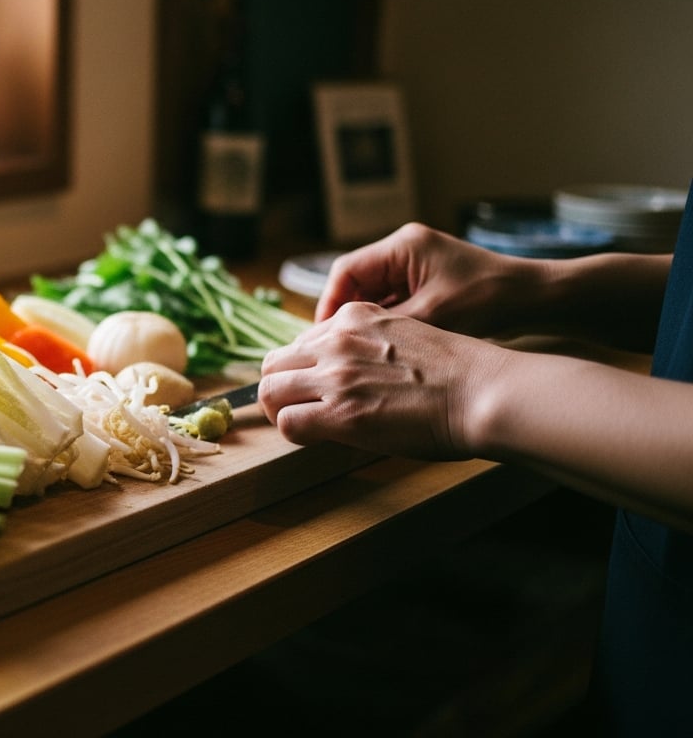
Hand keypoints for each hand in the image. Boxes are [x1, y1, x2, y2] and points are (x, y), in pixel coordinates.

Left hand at [259, 301, 512, 459]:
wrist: (484, 391)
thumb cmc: (458, 371)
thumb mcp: (404, 333)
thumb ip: (368, 344)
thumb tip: (345, 370)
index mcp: (355, 316)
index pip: (301, 341)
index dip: (303, 369)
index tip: (316, 386)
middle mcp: (338, 340)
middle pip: (273, 363)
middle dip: (279, 387)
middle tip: (297, 407)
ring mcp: (336, 375)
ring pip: (270, 390)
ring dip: (281, 410)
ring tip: (302, 423)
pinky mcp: (341, 413)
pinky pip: (287, 421)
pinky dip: (294, 432)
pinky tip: (316, 438)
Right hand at [317, 222, 533, 337]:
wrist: (538, 298)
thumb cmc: (490, 301)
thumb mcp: (432, 316)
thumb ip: (385, 324)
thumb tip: (344, 343)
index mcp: (403, 246)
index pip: (346, 272)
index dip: (329, 304)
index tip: (324, 337)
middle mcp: (405, 248)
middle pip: (356, 282)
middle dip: (345, 315)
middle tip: (337, 349)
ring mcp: (417, 263)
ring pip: (374, 293)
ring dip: (366, 321)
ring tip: (359, 351)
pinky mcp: (428, 280)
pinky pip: (394, 299)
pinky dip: (387, 321)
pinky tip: (385, 347)